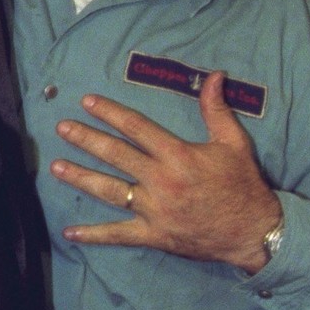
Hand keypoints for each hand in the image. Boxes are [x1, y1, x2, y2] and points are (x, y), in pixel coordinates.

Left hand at [51, 74, 281, 271]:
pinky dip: (93, 235)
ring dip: (81, 177)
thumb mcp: (234, 143)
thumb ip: (216, 109)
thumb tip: (213, 75)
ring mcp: (154, 210)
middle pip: (115, 155)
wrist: (253, 232)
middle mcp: (160, 181)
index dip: (109, 113)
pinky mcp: (153, 234)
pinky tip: (70, 232)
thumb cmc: (243, 185)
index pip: (135, 128)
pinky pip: (118, 234)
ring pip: (109, 191)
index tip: (87, 102)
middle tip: (62, 128)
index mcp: (178, 155)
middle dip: (85, 140)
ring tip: (56, 166)